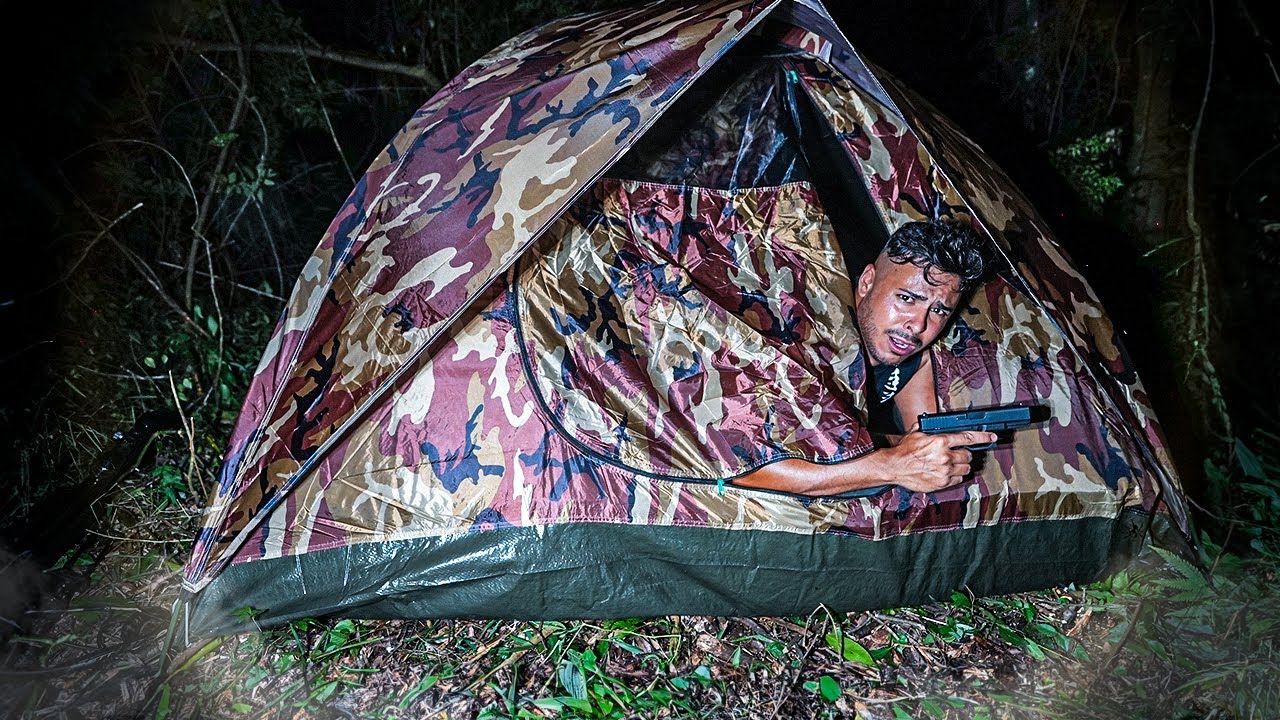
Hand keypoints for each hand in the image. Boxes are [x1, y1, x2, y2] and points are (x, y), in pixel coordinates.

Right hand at [880, 428, 996, 492]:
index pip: (967, 438)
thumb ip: (930, 428)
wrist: (894, 467)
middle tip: (958, 453)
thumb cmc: (904, 451)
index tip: (991, 437)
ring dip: (961, 465)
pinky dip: (955, 476)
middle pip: (968, 455)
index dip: (983, 437)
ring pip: (965, 468)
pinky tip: (946, 472)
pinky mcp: (942, 483)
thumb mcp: (916, 433)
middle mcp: (945, 456)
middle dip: (965, 454)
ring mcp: (944, 471)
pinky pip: (958, 480)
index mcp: (940, 441)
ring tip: (952, 464)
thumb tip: (937, 423)